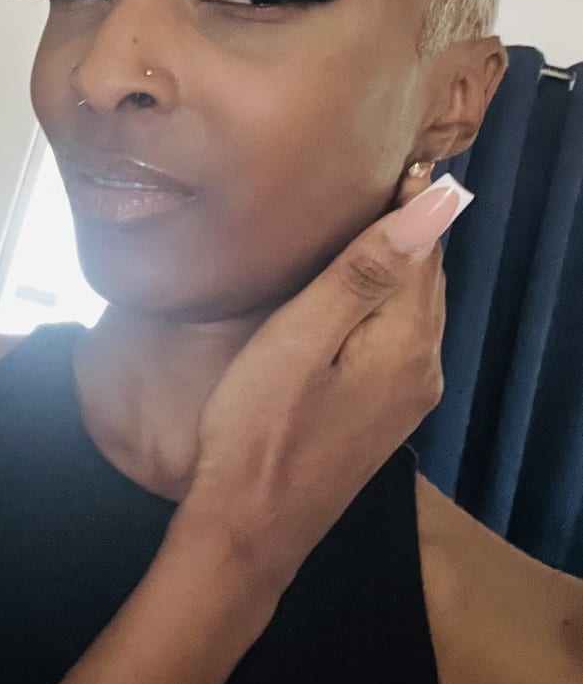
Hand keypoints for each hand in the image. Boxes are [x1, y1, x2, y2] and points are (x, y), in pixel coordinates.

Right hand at [173, 174, 472, 602]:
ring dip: (393, 263)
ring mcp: (408, 397)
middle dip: (404, 227)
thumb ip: (365, 269)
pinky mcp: (385, 413)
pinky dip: (382, 300)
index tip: (385, 152)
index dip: (407, 198)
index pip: (424, 248)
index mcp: (407, 344)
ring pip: (411, 306)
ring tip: (358, 216)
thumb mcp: (301, 339)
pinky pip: (397, 336)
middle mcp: (423, 369)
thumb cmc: (257, 431)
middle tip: (374, 171)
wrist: (247, 530)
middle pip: (424, 277)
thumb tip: (437, 201)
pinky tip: (350, 288)